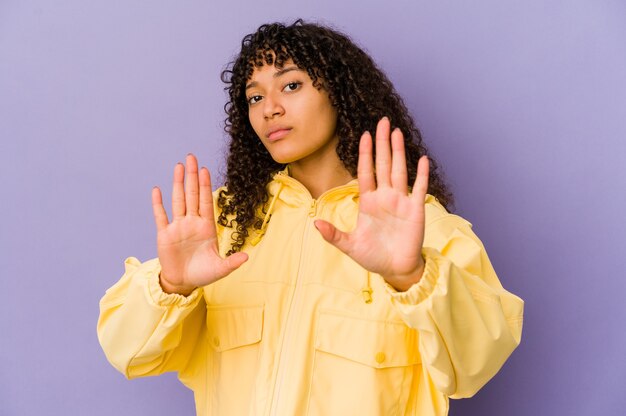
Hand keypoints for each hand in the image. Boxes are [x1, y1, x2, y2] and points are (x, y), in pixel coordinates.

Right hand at [151, 154, 247, 294]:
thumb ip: (232, 262)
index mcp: (206, 227)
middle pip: (192, 194)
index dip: (206, 185)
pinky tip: (157, 190)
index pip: (206, 201)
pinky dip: (158, 204)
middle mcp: (192, 222)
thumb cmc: (203, 274)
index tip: (205, 169)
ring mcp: (178, 227)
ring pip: (178, 200)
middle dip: (192, 176)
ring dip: (177, 183)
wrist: (183, 283)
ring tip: (178, 166)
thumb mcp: (220, 269)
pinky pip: (160, 216)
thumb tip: (246, 257)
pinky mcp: (164, 235)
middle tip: (191, 157)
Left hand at [314, 117, 428, 291]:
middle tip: (383, 121)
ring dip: (399, 152)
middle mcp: (385, 197)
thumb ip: (333, 235)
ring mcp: (401, 202)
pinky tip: (422, 158)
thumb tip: (314, 223)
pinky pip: (419, 189)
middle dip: (382, 143)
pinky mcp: (415, 210)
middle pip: (383, 164)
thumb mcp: (349, 246)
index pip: (366, 172)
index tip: (364, 135)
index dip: (365, 154)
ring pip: (400, 171)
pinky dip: (421, 174)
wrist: (395, 270)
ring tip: (397, 132)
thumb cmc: (373, 257)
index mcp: (368, 202)